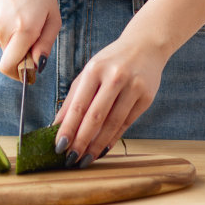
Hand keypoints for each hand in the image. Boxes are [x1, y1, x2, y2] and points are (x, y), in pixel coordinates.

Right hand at [0, 0, 59, 80]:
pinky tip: (12, 15)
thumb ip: (45, 44)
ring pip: (5, 50)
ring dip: (15, 42)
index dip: (21, 74)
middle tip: (33, 35)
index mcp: (24, 29)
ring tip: (22, 18)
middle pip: (11, 60)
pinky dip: (7, 34)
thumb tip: (36, 66)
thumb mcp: (52, 15)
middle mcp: (3, 30)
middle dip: (22, 55)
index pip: (11, 67)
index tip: (30, 71)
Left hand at [54, 33, 166, 166]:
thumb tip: (57, 125)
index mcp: (95, 69)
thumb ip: (73, 97)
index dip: (68, 128)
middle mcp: (115, 77)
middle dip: (81, 141)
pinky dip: (114, 138)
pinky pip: (127, 123)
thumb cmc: (112, 61)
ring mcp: (133, 87)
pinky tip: (103, 148)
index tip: (59, 146)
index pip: (78, 105)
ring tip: (86, 159)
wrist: (146, 45)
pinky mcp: (146, 97)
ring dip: (98, 145)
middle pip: (95, 117)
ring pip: (112, 123)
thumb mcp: (90, 72)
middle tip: (71, 159)